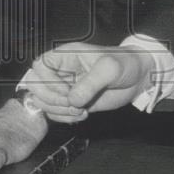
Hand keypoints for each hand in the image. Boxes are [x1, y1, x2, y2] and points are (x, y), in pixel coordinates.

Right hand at [25, 42, 153, 121]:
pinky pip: (55, 113)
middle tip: (73, 103)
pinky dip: (65, 118)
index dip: (48, 81)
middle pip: (35, 85)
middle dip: (52, 99)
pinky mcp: (72, 102)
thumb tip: (73, 99)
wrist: (138, 78)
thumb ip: (91, 83)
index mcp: (65, 55)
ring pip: (43, 102)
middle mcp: (61, 71)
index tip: (68, 90)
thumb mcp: (109, 68)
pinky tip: (82, 115)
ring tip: (80, 110)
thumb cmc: (125, 63)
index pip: (39, 66)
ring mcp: (65, 88)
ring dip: (59, 111)